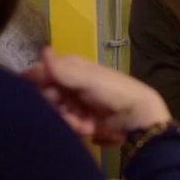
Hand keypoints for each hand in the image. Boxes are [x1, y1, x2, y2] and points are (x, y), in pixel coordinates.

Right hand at [23, 47, 169, 144]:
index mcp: (74, 68)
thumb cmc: (114, 91)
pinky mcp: (82, 121)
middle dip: (57, 107)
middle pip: (48, 97)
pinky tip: (91, 129)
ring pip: (57, 114)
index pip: (44, 73)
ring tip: (85, 123)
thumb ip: (63, 69)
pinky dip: (78, 128)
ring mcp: (77, 104)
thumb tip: (43, 50)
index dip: (42, 84)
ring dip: (70, 120)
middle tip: (70, 111)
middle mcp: (72, 85)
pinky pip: (68, 126)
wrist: (138, 118)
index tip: (49, 93)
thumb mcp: (88, 78)